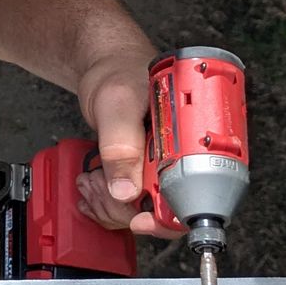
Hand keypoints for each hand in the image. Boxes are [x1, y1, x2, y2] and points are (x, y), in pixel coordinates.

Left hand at [76, 45, 179, 238]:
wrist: (106, 66)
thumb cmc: (119, 72)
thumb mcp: (117, 103)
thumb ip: (121, 144)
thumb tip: (127, 190)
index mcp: (190, 141)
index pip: (193, 199)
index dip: (165, 217)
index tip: (137, 218)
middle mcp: (180, 159)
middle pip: (162, 214)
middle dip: (123, 208)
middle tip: (98, 182)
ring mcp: (160, 169)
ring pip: (139, 213)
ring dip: (109, 204)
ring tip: (92, 179)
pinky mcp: (142, 174)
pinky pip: (127, 205)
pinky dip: (105, 202)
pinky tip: (94, 184)